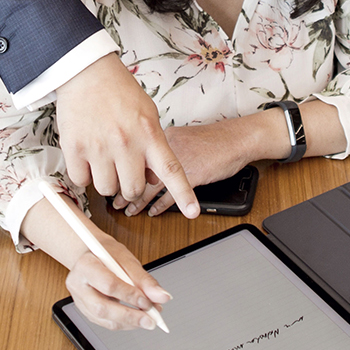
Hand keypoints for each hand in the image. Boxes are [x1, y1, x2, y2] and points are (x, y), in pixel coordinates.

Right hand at [55, 53, 199, 216]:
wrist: (86, 71)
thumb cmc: (118, 90)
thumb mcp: (148, 113)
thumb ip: (154, 145)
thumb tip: (155, 177)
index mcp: (148, 133)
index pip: (171, 170)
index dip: (183, 194)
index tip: (191, 212)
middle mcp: (126, 143)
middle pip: (133, 190)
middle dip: (130, 186)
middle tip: (124, 171)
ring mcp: (99, 147)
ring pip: (106, 189)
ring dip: (105, 181)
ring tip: (104, 159)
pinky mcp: (75, 148)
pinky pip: (81, 180)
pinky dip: (83, 175)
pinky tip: (86, 158)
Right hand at [63, 229, 171, 331]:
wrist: (92, 255)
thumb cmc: (107, 254)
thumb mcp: (126, 259)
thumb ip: (144, 279)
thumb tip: (161, 296)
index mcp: (86, 266)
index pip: (108, 285)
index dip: (129, 295)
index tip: (148, 302)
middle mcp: (78, 285)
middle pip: (102, 308)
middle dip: (130, 317)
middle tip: (151, 320)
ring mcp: (80, 301)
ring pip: (104, 319)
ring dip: (130, 322)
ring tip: (148, 319)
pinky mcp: (85, 311)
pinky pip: (106, 323)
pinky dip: (124, 323)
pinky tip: (137, 318)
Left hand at [113, 119, 253, 216]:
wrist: (235, 138)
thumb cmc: (211, 139)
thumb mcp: (181, 138)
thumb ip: (161, 148)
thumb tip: (145, 163)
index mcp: (160, 136)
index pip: (132, 155)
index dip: (121, 171)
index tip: (113, 180)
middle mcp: (165, 148)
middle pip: (136, 172)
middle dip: (124, 189)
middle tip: (114, 201)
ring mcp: (178, 163)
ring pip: (149, 186)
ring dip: (137, 201)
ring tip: (128, 211)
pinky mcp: (192, 176)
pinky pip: (170, 196)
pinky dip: (159, 206)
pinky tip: (153, 212)